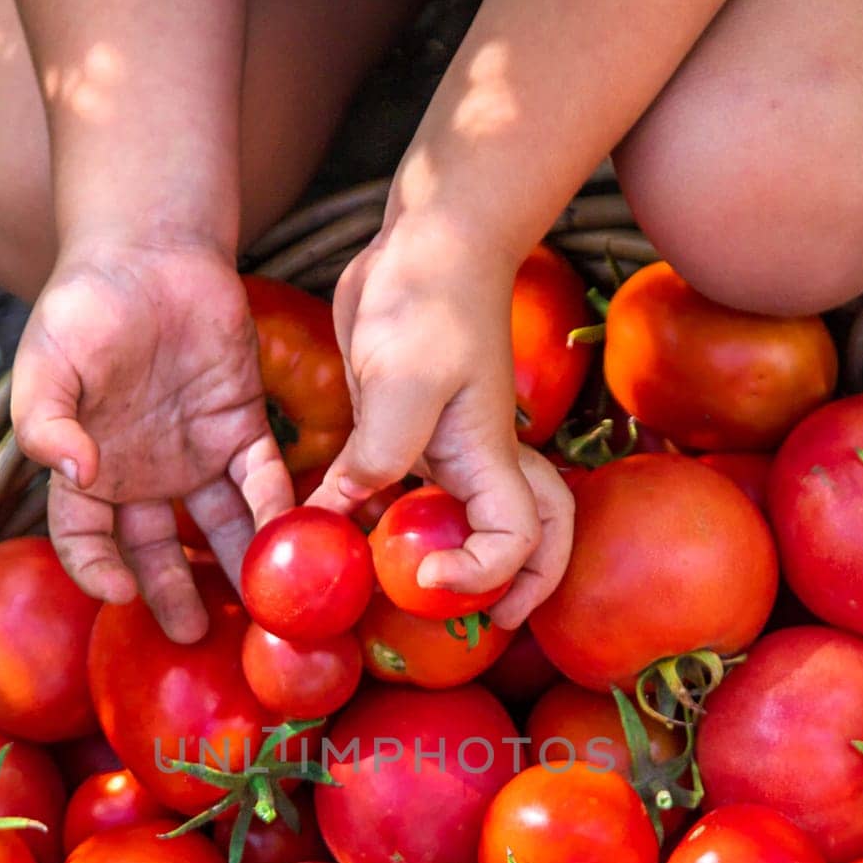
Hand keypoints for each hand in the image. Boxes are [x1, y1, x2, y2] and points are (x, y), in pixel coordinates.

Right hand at [10, 238, 293, 642]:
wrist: (151, 247)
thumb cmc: (86, 302)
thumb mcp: (49, 359)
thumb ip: (45, 418)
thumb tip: (71, 474)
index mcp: (89, 468)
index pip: (85, 537)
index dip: (95, 569)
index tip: (118, 593)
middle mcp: (142, 474)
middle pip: (157, 549)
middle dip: (172, 593)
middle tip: (190, 635)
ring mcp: (195, 455)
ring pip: (217, 526)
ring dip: (236, 565)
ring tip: (255, 607)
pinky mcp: (242, 429)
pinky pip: (261, 479)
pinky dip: (274, 506)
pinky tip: (286, 533)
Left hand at [307, 217, 573, 626]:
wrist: (429, 237)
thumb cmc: (432, 296)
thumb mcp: (402, 377)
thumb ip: (378, 451)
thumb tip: (340, 511)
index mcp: (489, 456)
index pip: (517, 541)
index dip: (484, 573)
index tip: (429, 575)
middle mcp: (474, 463)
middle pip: (527, 543)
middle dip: (515, 590)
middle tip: (486, 624)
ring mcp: (441, 451)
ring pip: (460, 526)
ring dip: (443, 566)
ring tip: (402, 599)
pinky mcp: (400, 435)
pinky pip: (398, 496)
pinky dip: (376, 524)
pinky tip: (335, 535)